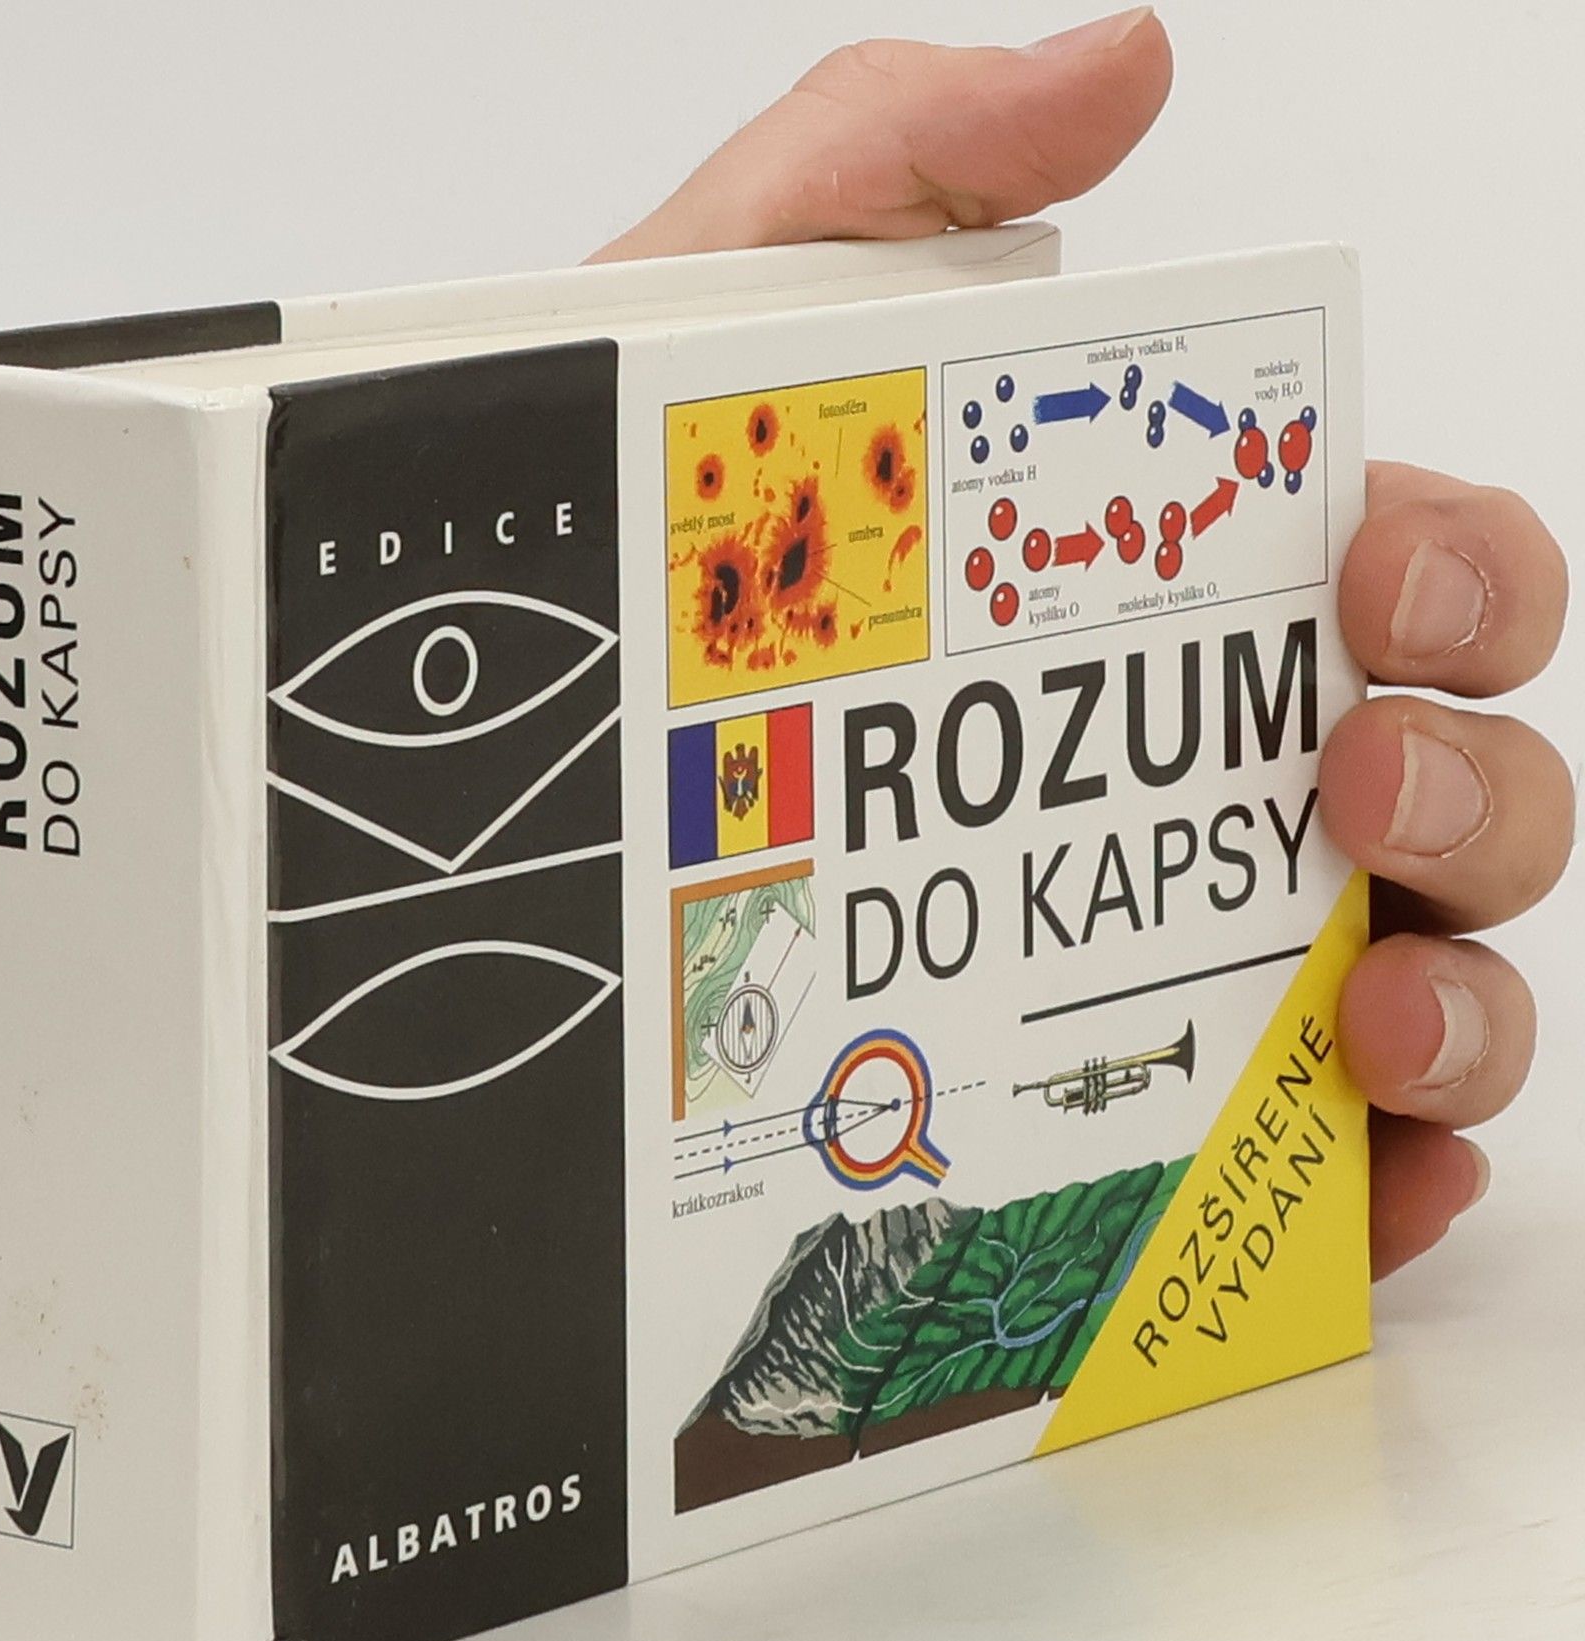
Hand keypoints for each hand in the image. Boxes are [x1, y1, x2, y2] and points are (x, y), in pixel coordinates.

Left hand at [591, 7, 1573, 1278]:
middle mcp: (1221, 784)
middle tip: (1350, 782)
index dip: (1461, 569)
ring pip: (1440, 981)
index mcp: (1176, 610)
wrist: (501, 789)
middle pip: (1472, 782)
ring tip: (1363, 1008)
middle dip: (1480, 778)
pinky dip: (1377, 1183)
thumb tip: (1116, 66)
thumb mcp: (731, 341)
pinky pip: (1325, 1169)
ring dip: (1459, 1000)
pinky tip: (1357, 1186)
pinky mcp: (1143, 1125)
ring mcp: (1197, 961)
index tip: (1363, 578)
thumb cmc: (646, 576)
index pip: (1419, 576)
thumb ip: (902, 168)